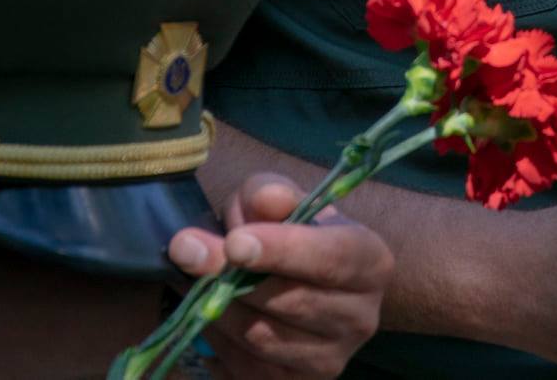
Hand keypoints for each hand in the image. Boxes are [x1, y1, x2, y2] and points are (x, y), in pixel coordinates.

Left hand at [170, 172, 394, 376]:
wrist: (306, 280)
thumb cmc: (298, 230)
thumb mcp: (287, 199)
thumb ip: (273, 194)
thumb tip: (263, 203)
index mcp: (371, 262)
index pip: (329, 259)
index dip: (281, 250)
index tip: (234, 242)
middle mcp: (360, 318)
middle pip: (291, 303)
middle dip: (232, 277)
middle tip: (184, 249)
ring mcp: (330, 360)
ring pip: (263, 339)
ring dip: (218, 308)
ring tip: (191, 276)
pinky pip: (247, 370)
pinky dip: (218, 340)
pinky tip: (206, 311)